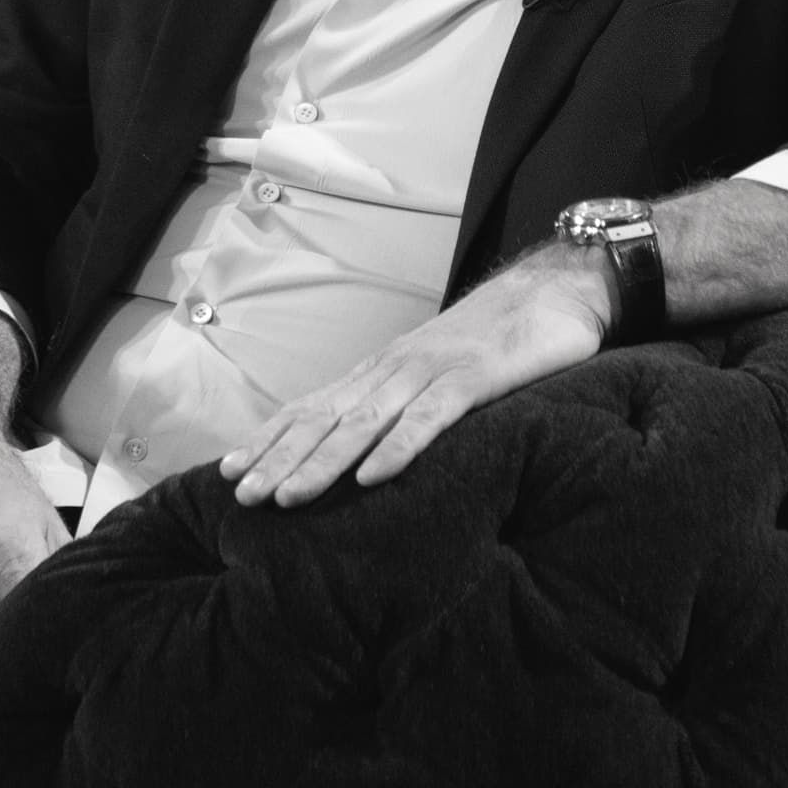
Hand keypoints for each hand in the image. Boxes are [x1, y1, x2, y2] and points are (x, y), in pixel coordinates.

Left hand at [220, 245, 612, 508]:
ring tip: (288, 498)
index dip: (271, 438)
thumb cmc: (497, 341)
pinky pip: (431, 417)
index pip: (314, 405)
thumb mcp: (439, 374)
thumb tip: (365, 455)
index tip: (230, 472)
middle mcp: (397, 367)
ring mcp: (433, 369)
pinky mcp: (475, 377)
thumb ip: (404, 408)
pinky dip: (400, 447)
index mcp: (384, 370)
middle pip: (327, 417)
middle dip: (280, 458)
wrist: (557, 288)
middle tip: (242, 498)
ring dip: (323, 460)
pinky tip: (373, 477)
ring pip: (366, 420)